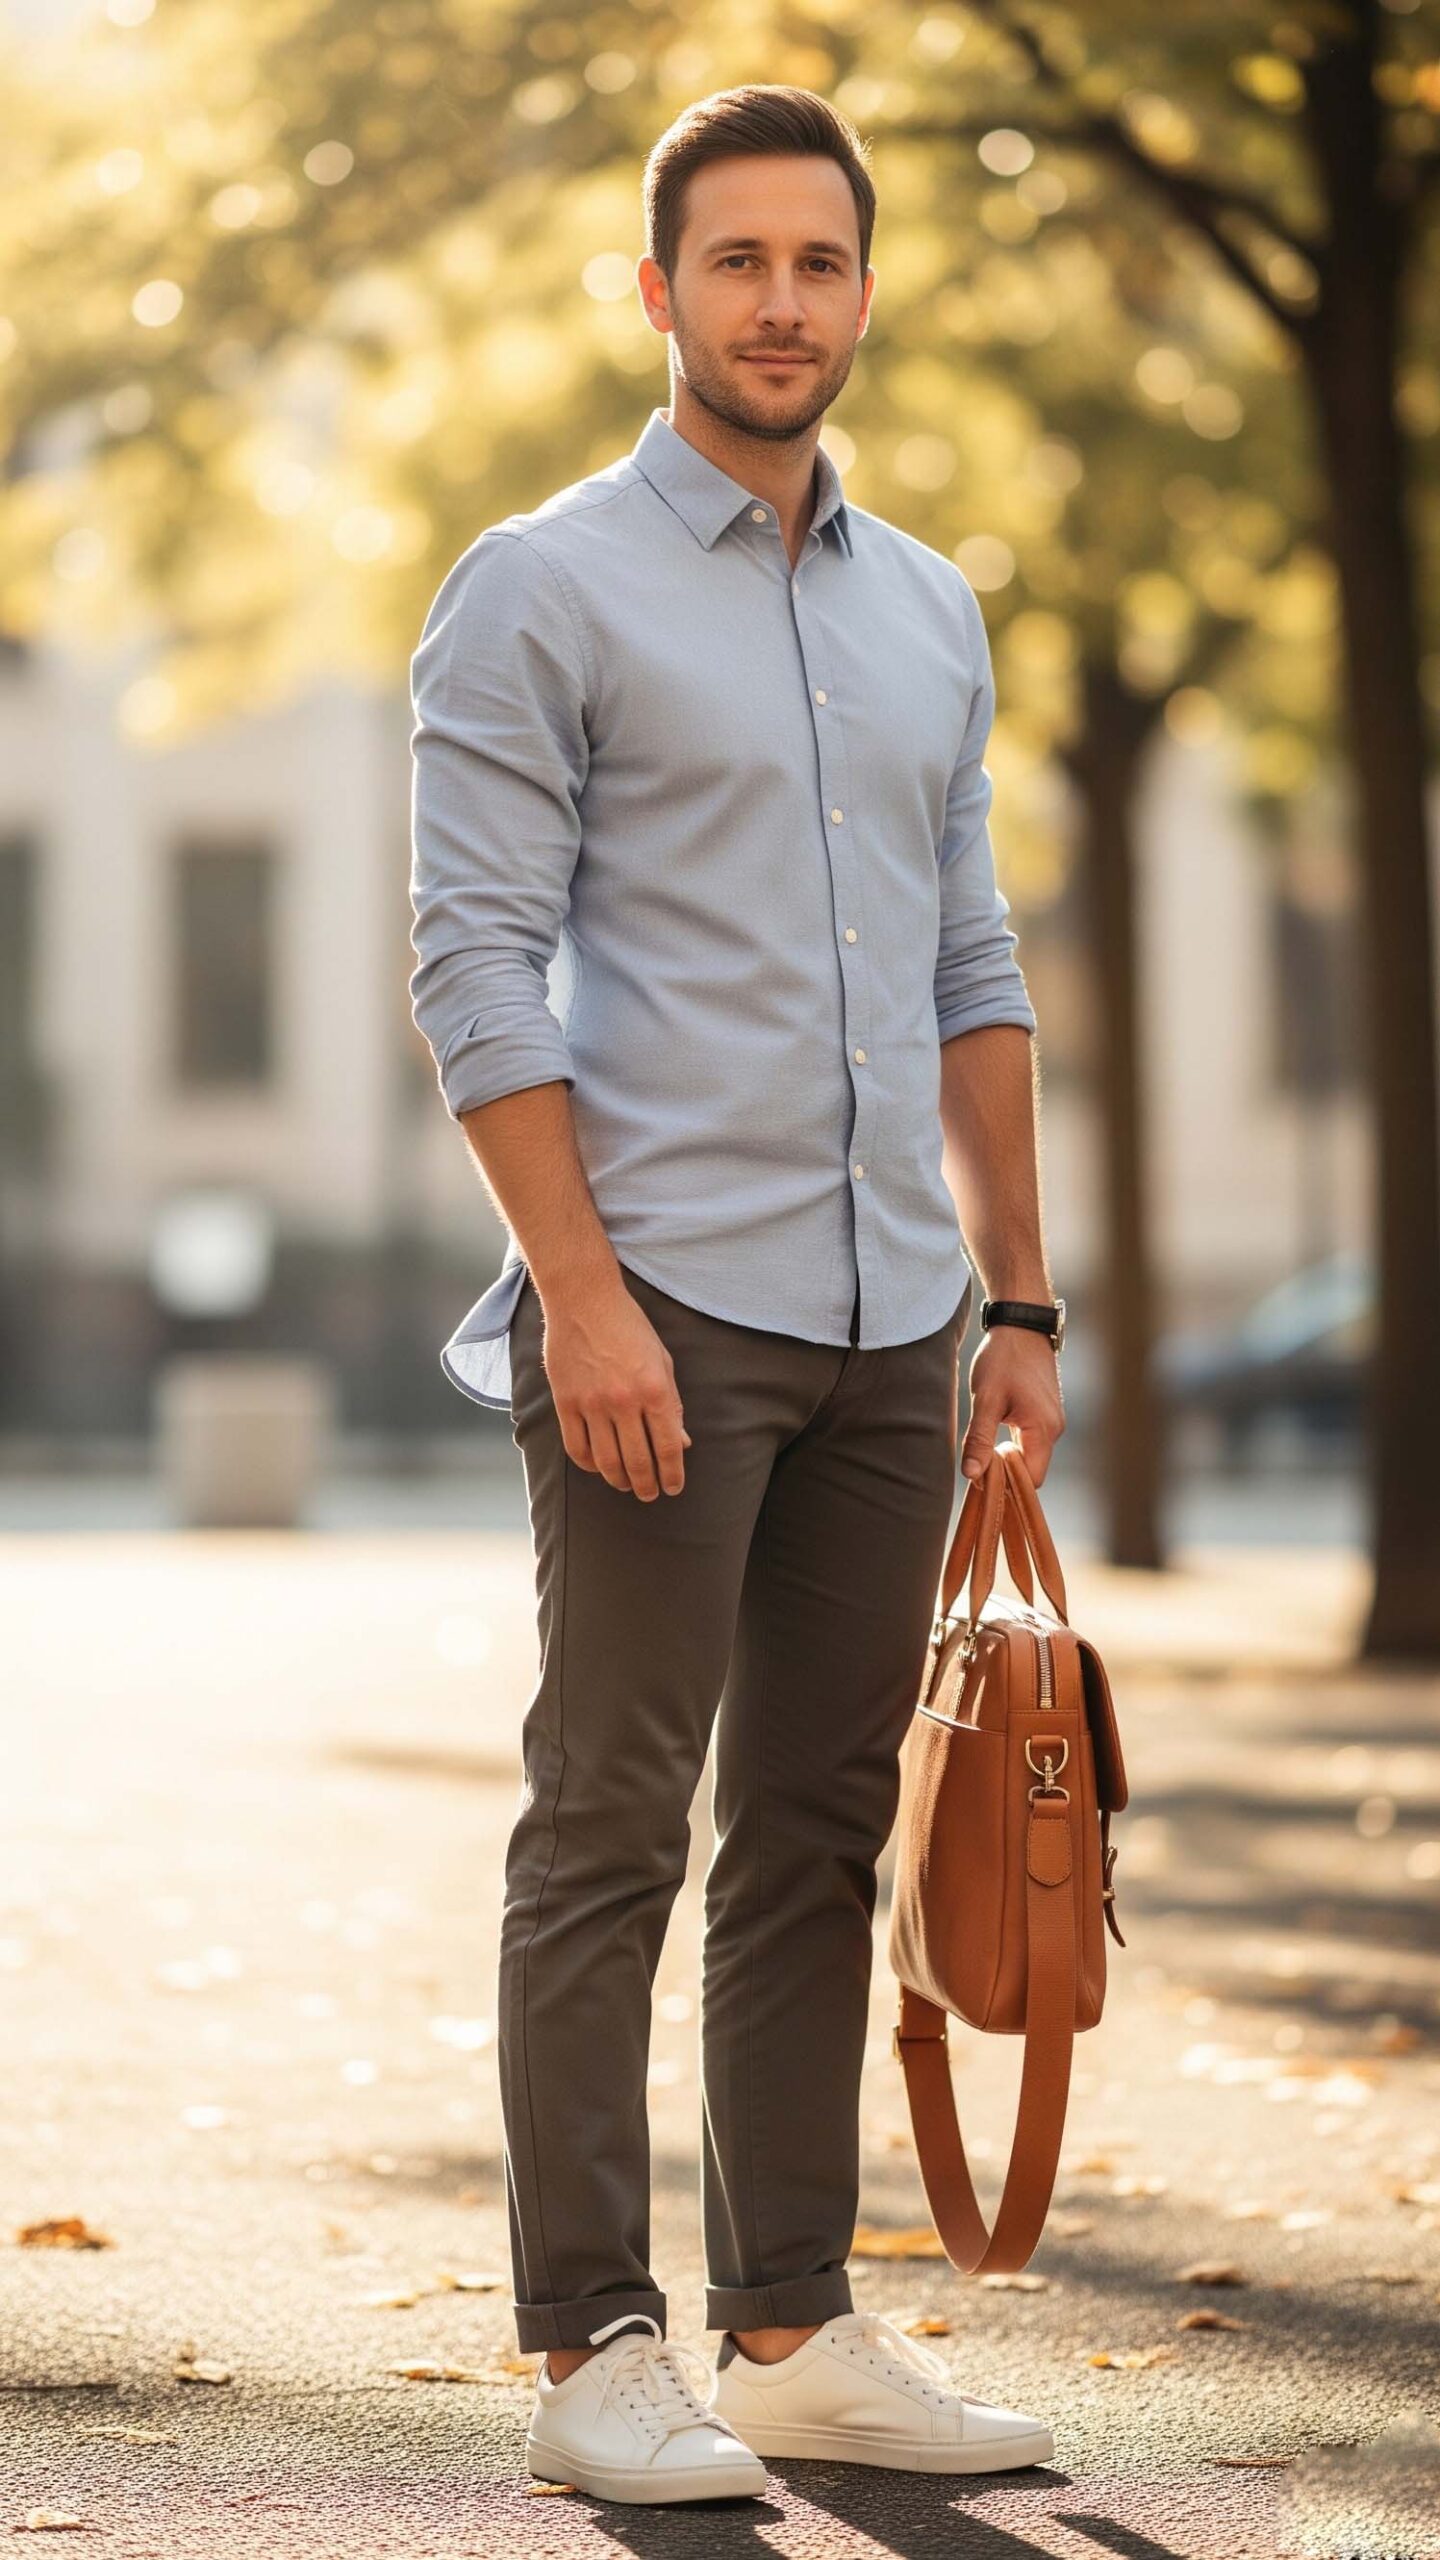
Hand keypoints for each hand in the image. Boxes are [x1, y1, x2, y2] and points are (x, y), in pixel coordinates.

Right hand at [538, 1281, 691, 1497]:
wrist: (584, 1299)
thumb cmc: (629, 1327)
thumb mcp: (662, 1361)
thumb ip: (672, 1404)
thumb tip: (682, 1442)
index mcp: (655, 1390)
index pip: (669, 1447)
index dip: (673, 1474)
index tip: (674, 1487)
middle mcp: (624, 1401)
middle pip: (638, 1461)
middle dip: (648, 1485)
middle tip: (650, 1494)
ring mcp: (592, 1404)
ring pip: (607, 1461)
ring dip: (620, 1481)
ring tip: (627, 1485)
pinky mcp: (566, 1402)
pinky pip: (577, 1448)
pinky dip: (590, 1465)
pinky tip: (599, 1467)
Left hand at [959, 1326, 1064, 1489]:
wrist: (1020, 1325)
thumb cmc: (1004, 1359)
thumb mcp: (985, 1400)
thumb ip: (979, 1439)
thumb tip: (972, 1475)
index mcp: (1043, 1429)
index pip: (1030, 1479)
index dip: (1006, 1484)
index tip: (980, 1477)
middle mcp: (1054, 1429)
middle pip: (1031, 1470)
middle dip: (1005, 1473)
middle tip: (976, 1464)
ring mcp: (1052, 1420)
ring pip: (1030, 1455)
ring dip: (1007, 1457)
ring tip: (981, 1449)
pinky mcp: (1045, 1412)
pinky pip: (1031, 1440)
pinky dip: (1012, 1445)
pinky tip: (992, 1435)